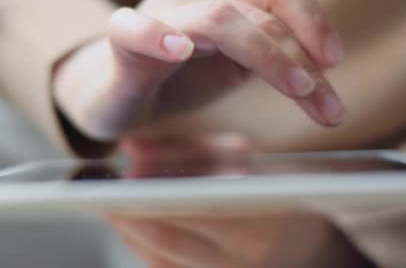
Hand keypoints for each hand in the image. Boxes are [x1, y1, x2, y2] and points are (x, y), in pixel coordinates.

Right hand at [54, 0, 345, 141]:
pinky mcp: (122, 38)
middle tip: (331, 107)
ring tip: (296, 89)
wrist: (117, 89)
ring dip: (266, 55)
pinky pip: (137, 29)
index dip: (313, 20)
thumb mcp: (238, 64)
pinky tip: (181, 51)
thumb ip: (275, 55)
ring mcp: (156, 7)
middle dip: (302, 60)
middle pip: (259, 12)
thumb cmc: (180, 75)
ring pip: (219, 19)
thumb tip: (325, 63)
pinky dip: (159, 36)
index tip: (334, 62)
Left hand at [106, 134, 372, 267]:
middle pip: (166, 237)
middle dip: (125, 214)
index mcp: (257, 218)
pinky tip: (131, 228)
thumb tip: (131, 148)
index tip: (116, 178)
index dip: (145, 193)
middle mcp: (241, 257)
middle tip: (98, 193)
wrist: (306, 243)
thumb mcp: (245, 158)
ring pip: (159, 258)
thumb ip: (189, 148)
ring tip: (112, 206)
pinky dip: (142, 247)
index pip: (189, 205)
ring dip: (128, 231)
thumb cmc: (276, 191)